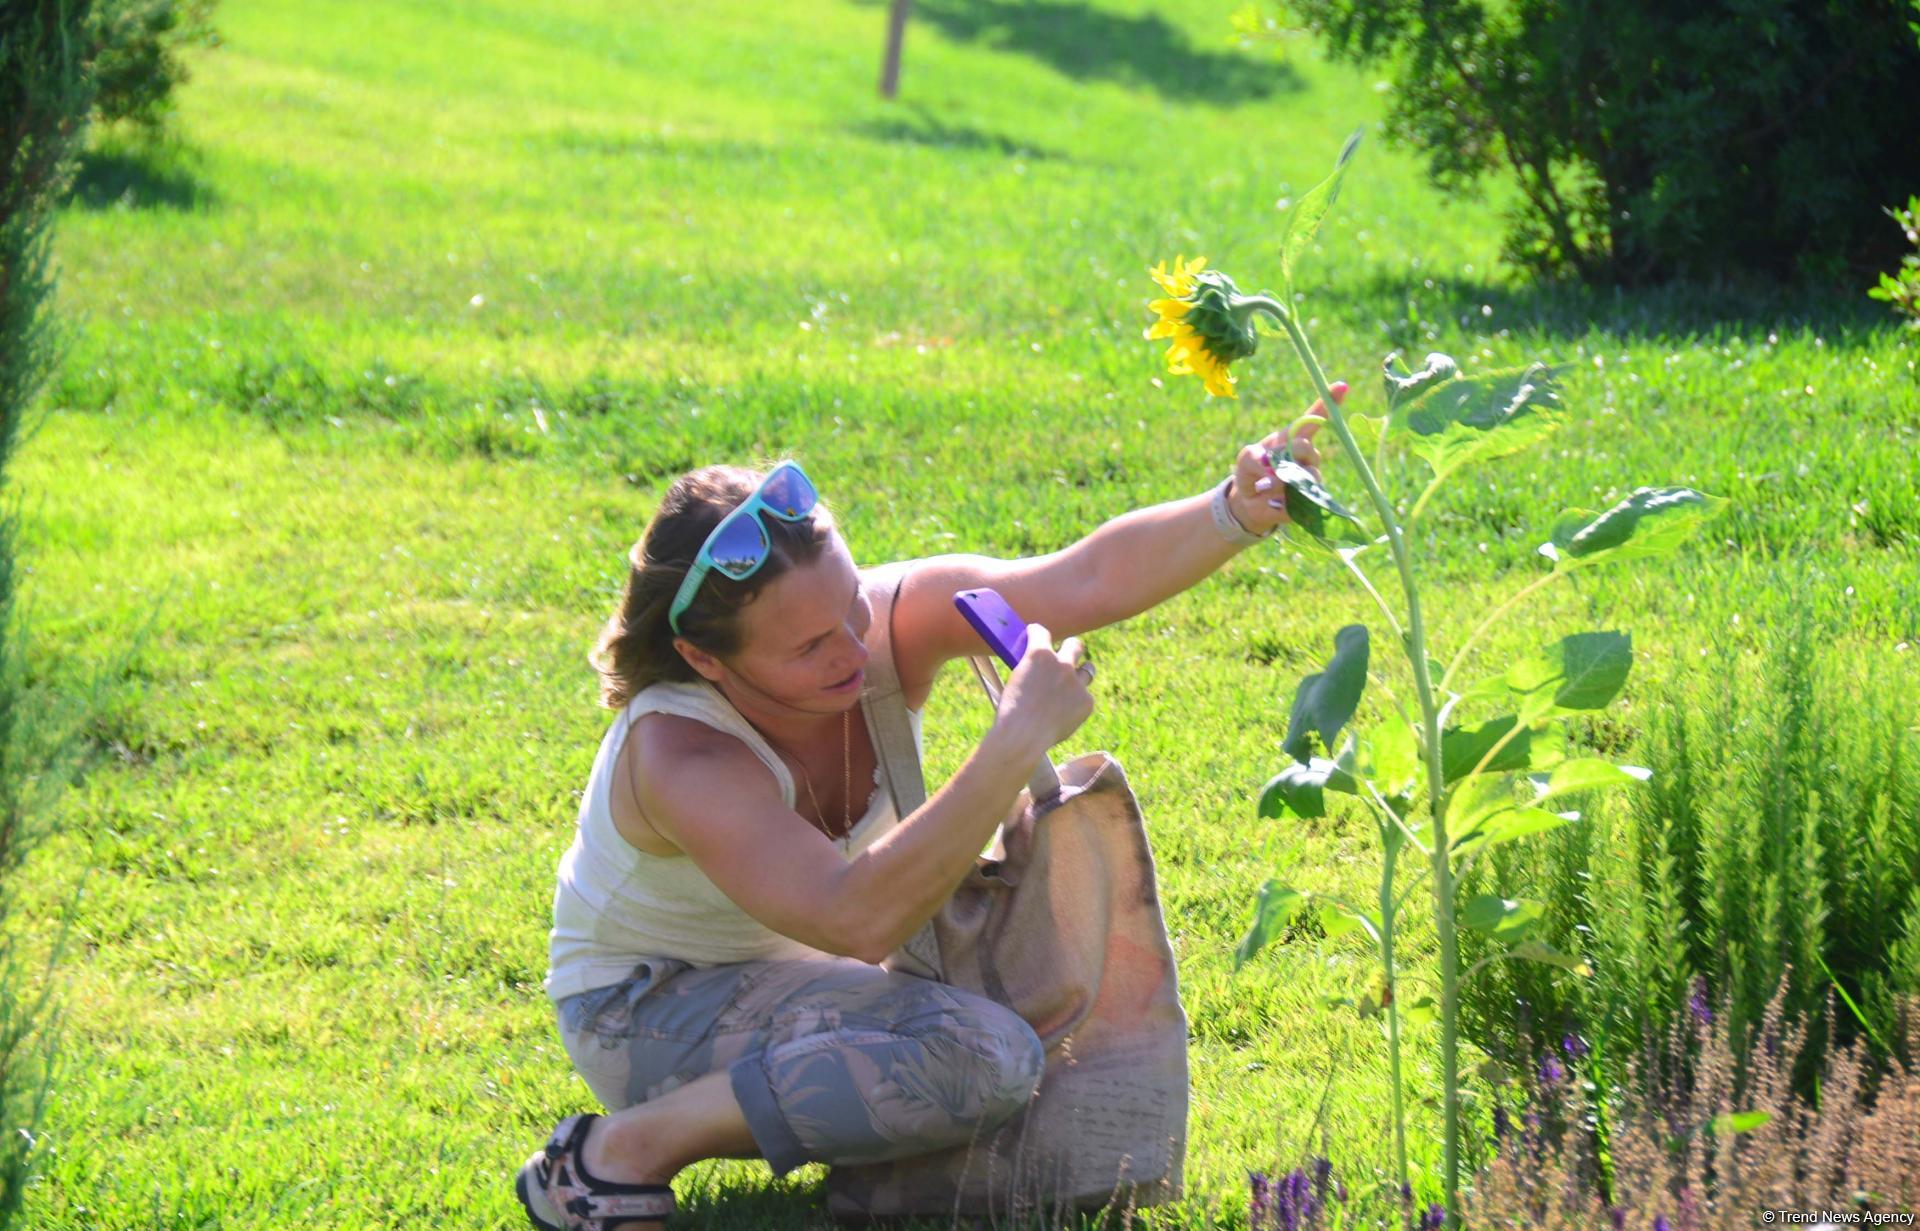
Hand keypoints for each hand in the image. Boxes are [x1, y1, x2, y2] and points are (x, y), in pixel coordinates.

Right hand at [992, 623, 1094, 752]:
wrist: (1023, 736)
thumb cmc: (1012, 711)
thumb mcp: (1016, 680)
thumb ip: (1032, 668)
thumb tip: (1040, 668)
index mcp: (1039, 654)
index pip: (1041, 632)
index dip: (1037, 632)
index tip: (1035, 634)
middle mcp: (1062, 663)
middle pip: (1075, 645)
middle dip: (1071, 647)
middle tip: (1068, 652)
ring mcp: (1077, 682)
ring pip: (1087, 670)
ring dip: (1080, 674)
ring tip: (1072, 685)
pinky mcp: (1086, 701)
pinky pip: (1084, 698)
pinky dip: (1076, 704)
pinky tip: (1063, 715)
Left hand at [1228, 380, 1346, 535]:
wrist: (1249, 501)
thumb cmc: (1251, 472)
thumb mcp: (1245, 459)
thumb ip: (1254, 457)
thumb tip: (1271, 469)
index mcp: (1294, 439)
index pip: (1314, 419)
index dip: (1329, 403)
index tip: (1342, 386)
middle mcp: (1308, 457)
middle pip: (1306, 448)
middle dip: (1284, 457)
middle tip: (1266, 468)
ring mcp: (1312, 478)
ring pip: (1304, 476)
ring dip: (1277, 482)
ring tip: (1263, 487)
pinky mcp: (1309, 501)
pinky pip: (1298, 499)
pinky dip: (1278, 501)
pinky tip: (1271, 501)